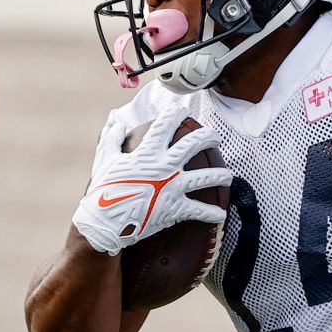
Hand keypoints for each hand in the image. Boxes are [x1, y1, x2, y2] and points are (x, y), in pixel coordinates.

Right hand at [71, 111, 232, 254]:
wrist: (104, 222)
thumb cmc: (103, 189)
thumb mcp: (105, 159)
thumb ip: (112, 139)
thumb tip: (116, 122)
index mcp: (148, 152)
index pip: (165, 124)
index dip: (176, 114)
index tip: (182, 110)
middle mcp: (165, 166)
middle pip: (194, 144)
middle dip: (207, 137)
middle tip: (215, 136)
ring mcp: (173, 187)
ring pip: (205, 177)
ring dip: (220, 175)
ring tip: (228, 176)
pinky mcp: (175, 208)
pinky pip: (199, 210)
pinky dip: (211, 213)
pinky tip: (220, 214)